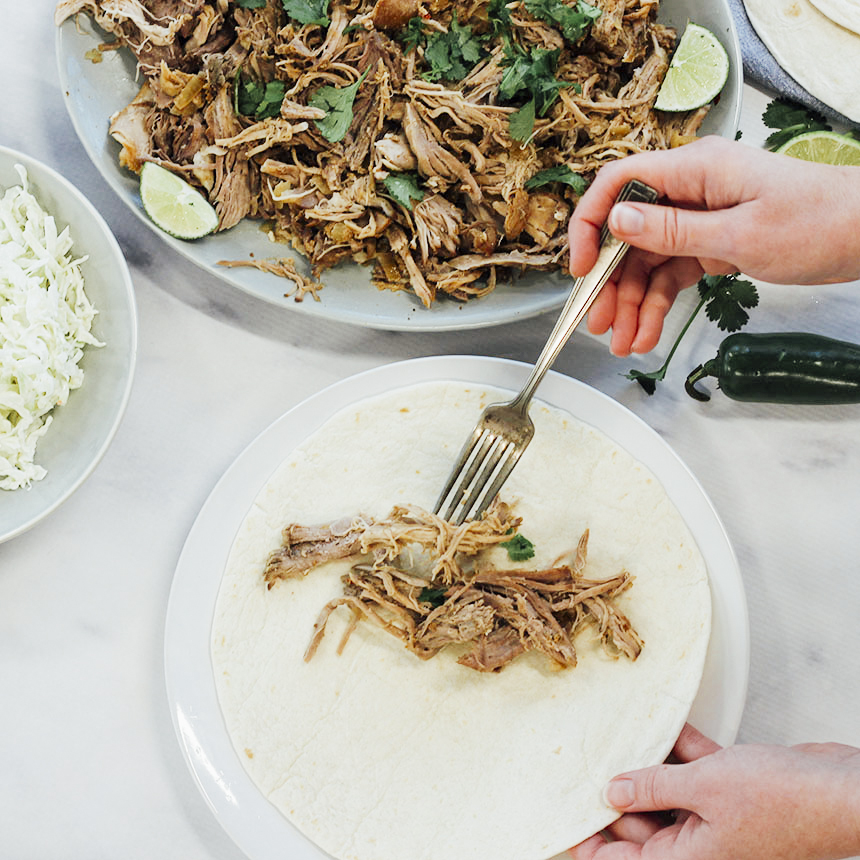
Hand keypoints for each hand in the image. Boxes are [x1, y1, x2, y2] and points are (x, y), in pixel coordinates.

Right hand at [567, 136, 859, 355]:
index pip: (618, 185)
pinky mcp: (710, 242)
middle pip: (627, 234)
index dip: (590, 225)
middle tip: (599, 324)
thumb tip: (617, 221)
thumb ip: (672, 229)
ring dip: (630, 302)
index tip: (579, 268)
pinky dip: (657, 303)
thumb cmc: (817, 222)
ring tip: (623, 342)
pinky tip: (647, 332)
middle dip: (609, 282)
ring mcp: (698, 218)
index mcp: (693, 171)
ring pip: (646, 261)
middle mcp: (689, 191)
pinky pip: (670, 273)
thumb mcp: (739, 233)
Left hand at [568, 723, 859, 859]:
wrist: (842, 789)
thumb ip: (652, 787)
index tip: (562, 816)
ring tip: (621, 738)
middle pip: (640, 823)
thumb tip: (613, 792)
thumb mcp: (704, 788)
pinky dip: (683, 750)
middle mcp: (701, 844)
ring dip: (650, 764)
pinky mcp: (734, 791)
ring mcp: (718, 817)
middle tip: (588, 761)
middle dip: (616, 793)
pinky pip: (695, 770)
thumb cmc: (786, 802)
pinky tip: (667, 726)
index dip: (592, 840)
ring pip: (666, 791)